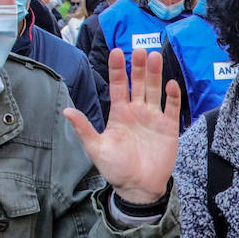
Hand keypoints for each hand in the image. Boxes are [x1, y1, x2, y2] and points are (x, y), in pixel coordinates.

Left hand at [64, 48, 180, 203]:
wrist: (138, 188)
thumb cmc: (116, 169)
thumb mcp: (96, 149)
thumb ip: (84, 129)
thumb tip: (66, 110)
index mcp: (119, 114)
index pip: (118, 86)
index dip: (117, 69)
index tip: (116, 51)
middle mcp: (137, 111)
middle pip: (138, 83)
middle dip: (138, 66)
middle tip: (139, 49)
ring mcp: (153, 118)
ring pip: (155, 90)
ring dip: (155, 74)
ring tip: (154, 56)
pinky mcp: (169, 127)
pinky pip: (172, 107)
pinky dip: (172, 96)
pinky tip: (170, 84)